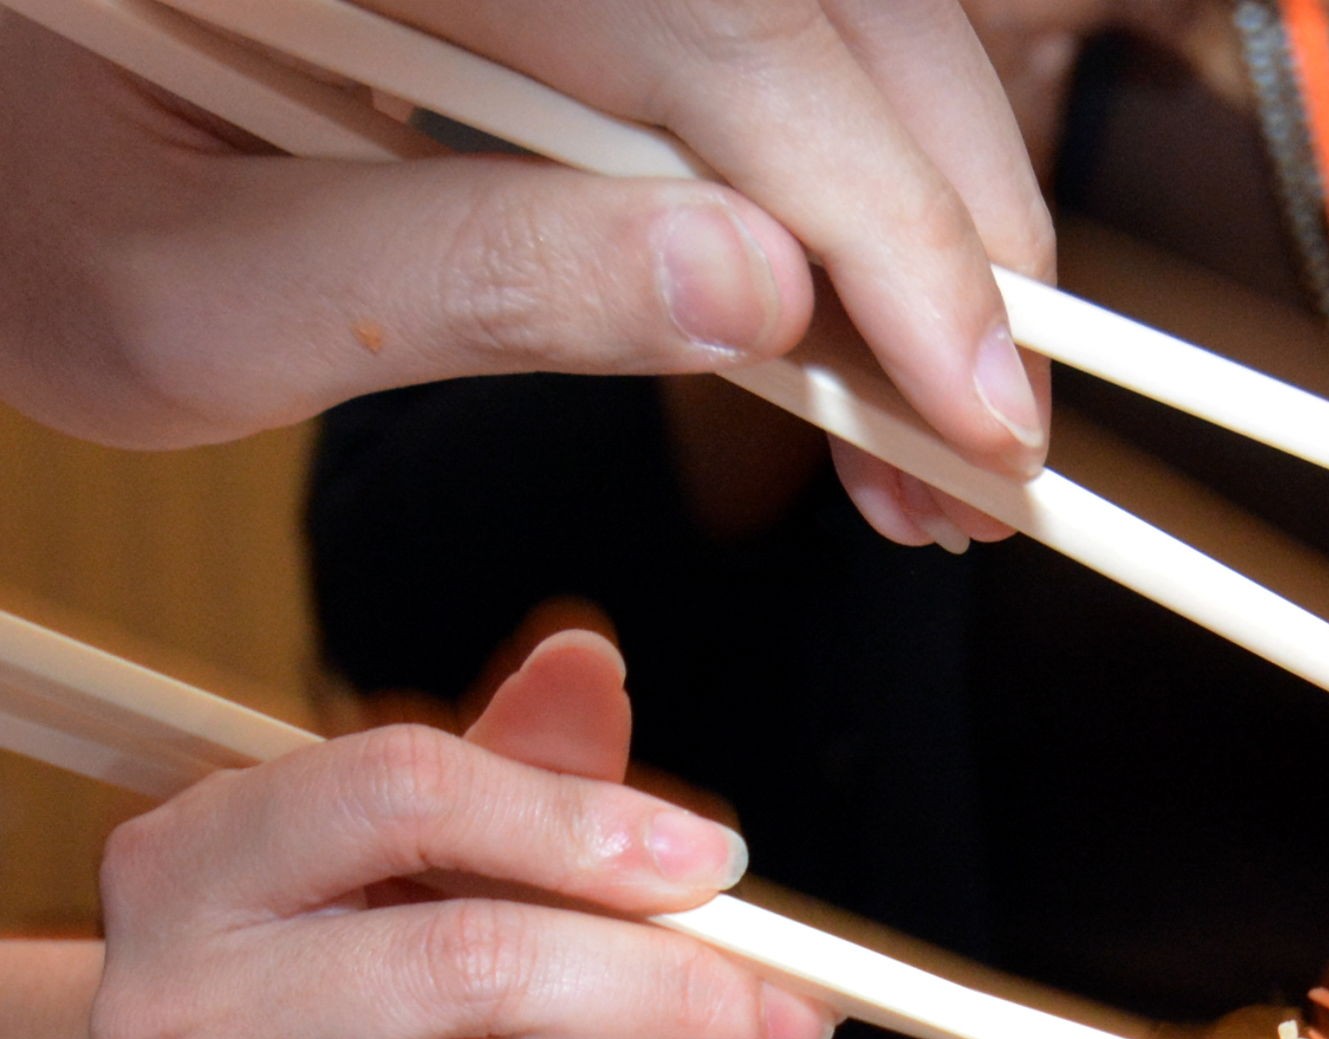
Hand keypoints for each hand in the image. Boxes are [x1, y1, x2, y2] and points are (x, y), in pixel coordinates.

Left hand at [0, 1, 1049, 545]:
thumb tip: (764, 294)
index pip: (725, 43)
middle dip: (950, 227)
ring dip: (921, 194)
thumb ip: (472, 284)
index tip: (978, 420)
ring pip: (830, 2)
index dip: (890, 232)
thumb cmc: (7, 201)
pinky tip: (847, 299)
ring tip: (927, 402)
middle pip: (824, 2)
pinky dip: (842, 151)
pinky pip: (761, 19)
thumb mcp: (189, 302)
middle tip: (984, 456)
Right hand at [91, 629, 832, 1038]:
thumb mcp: (375, 843)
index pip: (401, 795)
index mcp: (190, 865)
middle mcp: (194, 1009)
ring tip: (751, 1030)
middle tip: (793, 991)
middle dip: (671, 974)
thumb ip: (498, 762)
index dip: (574, 817)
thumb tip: (590, 665)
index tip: (712, 856)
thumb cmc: (313, 951)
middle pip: (484, 962)